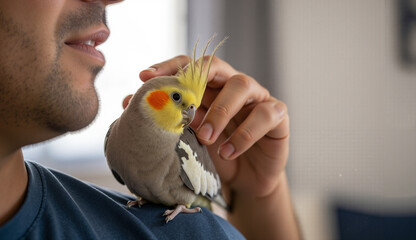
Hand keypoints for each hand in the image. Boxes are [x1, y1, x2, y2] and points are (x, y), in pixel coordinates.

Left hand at [124, 55, 289, 200]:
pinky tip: (228, 152)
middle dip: (195, 79)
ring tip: (205, 137)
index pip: (190, 65)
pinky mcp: (278, 116)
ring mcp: (258, 98)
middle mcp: (233, 86)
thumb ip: (167, 120)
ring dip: (220, 111)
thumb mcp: (189, 140)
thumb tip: (128, 101)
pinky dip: (244, 134)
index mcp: (210, 88)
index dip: (168, 66)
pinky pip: (265, 115)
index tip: (145, 77)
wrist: (246, 183)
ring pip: (242, 85)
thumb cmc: (217, 156)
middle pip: (216, 65)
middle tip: (180, 101)